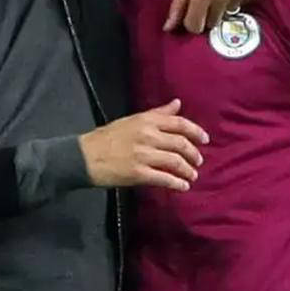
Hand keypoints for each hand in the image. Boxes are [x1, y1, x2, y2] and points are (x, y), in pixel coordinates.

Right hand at [78, 99, 208, 191]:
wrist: (84, 157)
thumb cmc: (107, 137)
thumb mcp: (132, 120)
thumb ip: (157, 113)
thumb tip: (178, 104)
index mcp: (146, 121)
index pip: (179, 123)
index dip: (196, 132)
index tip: (205, 140)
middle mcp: (147, 136)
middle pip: (181, 144)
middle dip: (194, 154)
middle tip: (198, 161)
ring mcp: (143, 155)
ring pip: (175, 162)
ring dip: (188, 170)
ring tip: (191, 176)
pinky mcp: (138, 173)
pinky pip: (164, 178)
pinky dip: (177, 183)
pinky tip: (182, 186)